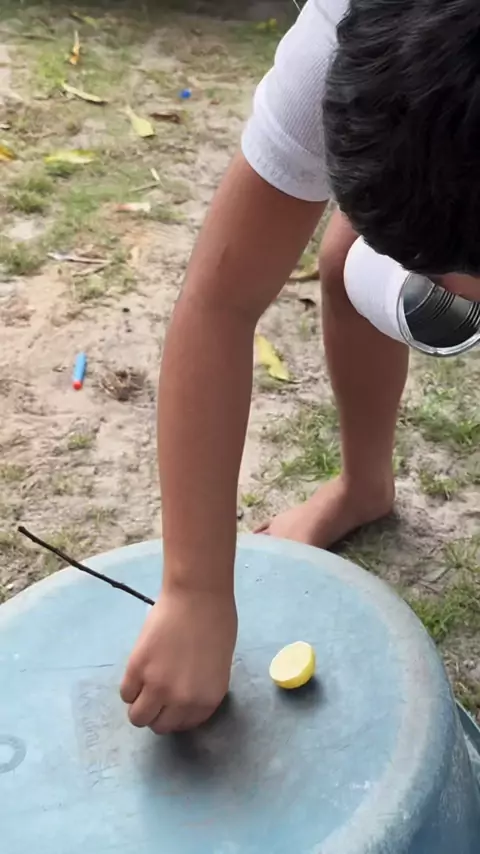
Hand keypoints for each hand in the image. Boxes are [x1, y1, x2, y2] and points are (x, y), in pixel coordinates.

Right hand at [120, 586, 236, 733]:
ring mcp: (158, 686)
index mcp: (207, 700)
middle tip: (156, 694)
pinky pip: (125, 693)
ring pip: (138, 717)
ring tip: (143, 687)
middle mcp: (183, 700)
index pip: (184, 725)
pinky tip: (138, 671)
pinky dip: (130, 687)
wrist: (198, 596)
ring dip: (139, 705)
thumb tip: (182, 700)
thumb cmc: (216, 622)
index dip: (175, 715)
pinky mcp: (137, 669)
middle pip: (159, 725)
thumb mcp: (218, 666)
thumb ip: (201, 688)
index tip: (171, 703)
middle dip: (157, 712)